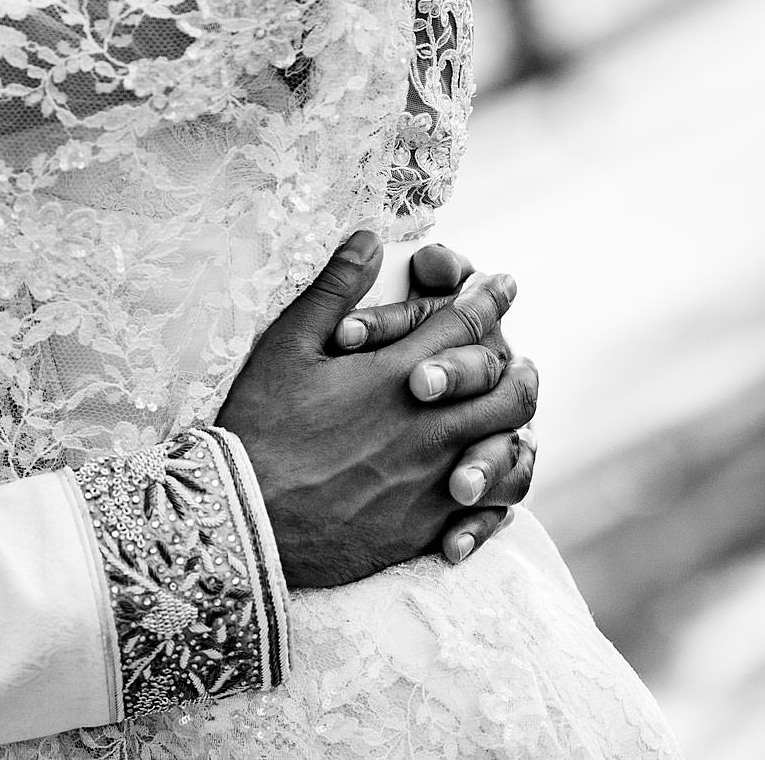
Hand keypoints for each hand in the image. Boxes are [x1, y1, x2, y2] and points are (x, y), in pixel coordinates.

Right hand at [213, 230, 539, 587]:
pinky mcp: (426, 527)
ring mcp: (433, 480)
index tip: (503, 283)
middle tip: (518, 359)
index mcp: (398, 375)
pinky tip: (488, 488)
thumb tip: (369, 237)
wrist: (246, 519)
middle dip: (517, 366)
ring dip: (518, 428)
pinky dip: (496, 494)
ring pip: (508, 449)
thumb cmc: (260, 425)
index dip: (489, 297)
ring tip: (516, 422)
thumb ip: (335, 288)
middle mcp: (430, 425)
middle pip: (506, 388)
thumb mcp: (287, 345)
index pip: (464, 322)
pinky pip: (488, 509)